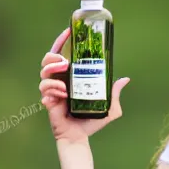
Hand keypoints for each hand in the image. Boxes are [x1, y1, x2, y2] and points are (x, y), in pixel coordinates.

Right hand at [39, 27, 129, 142]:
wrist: (80, 137)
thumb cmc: (91, 121)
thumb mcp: (108, 106)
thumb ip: (114, 93)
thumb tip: (125, 79)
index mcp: (72, 77)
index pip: (64, 54)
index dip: (63, 41)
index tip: (68, 31)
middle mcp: (60, 80)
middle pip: (48, 59)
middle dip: (53, 56)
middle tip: (65, 63)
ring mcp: (52, 90)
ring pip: (43, 73)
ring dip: (52, 73)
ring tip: (64, 82)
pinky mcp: (47, 101)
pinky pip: (43, 90)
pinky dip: (51, 90)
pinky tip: (61, 95)